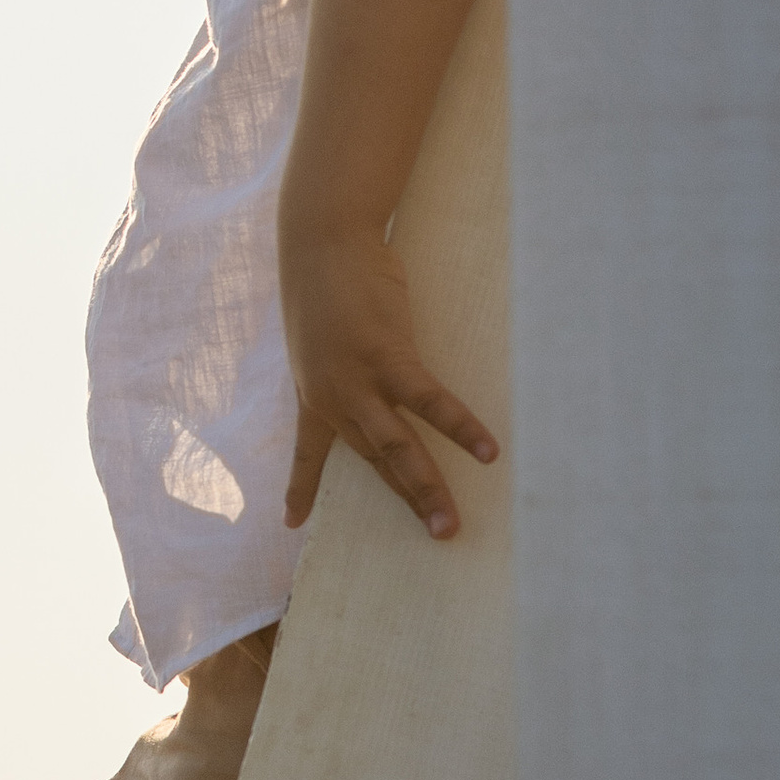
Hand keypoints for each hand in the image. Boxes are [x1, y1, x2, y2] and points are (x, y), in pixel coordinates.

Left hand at [283, 225, 497, 534]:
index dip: (299, 488)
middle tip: (439, 537)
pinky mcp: (386, 356)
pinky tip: (488, 450)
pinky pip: (429, 401)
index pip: (307, 452)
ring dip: (427, 487)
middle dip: (407, 501)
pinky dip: (459, 427)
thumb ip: (340, 365)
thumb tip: (360, 377)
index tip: (292, 523)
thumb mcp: (320, 336)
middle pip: (375, 460)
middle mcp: (332, 397)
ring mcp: (358, 380)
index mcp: (313, 394)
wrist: (321, 242)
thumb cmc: (327, 283)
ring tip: (451, 523)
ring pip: (397, 447)